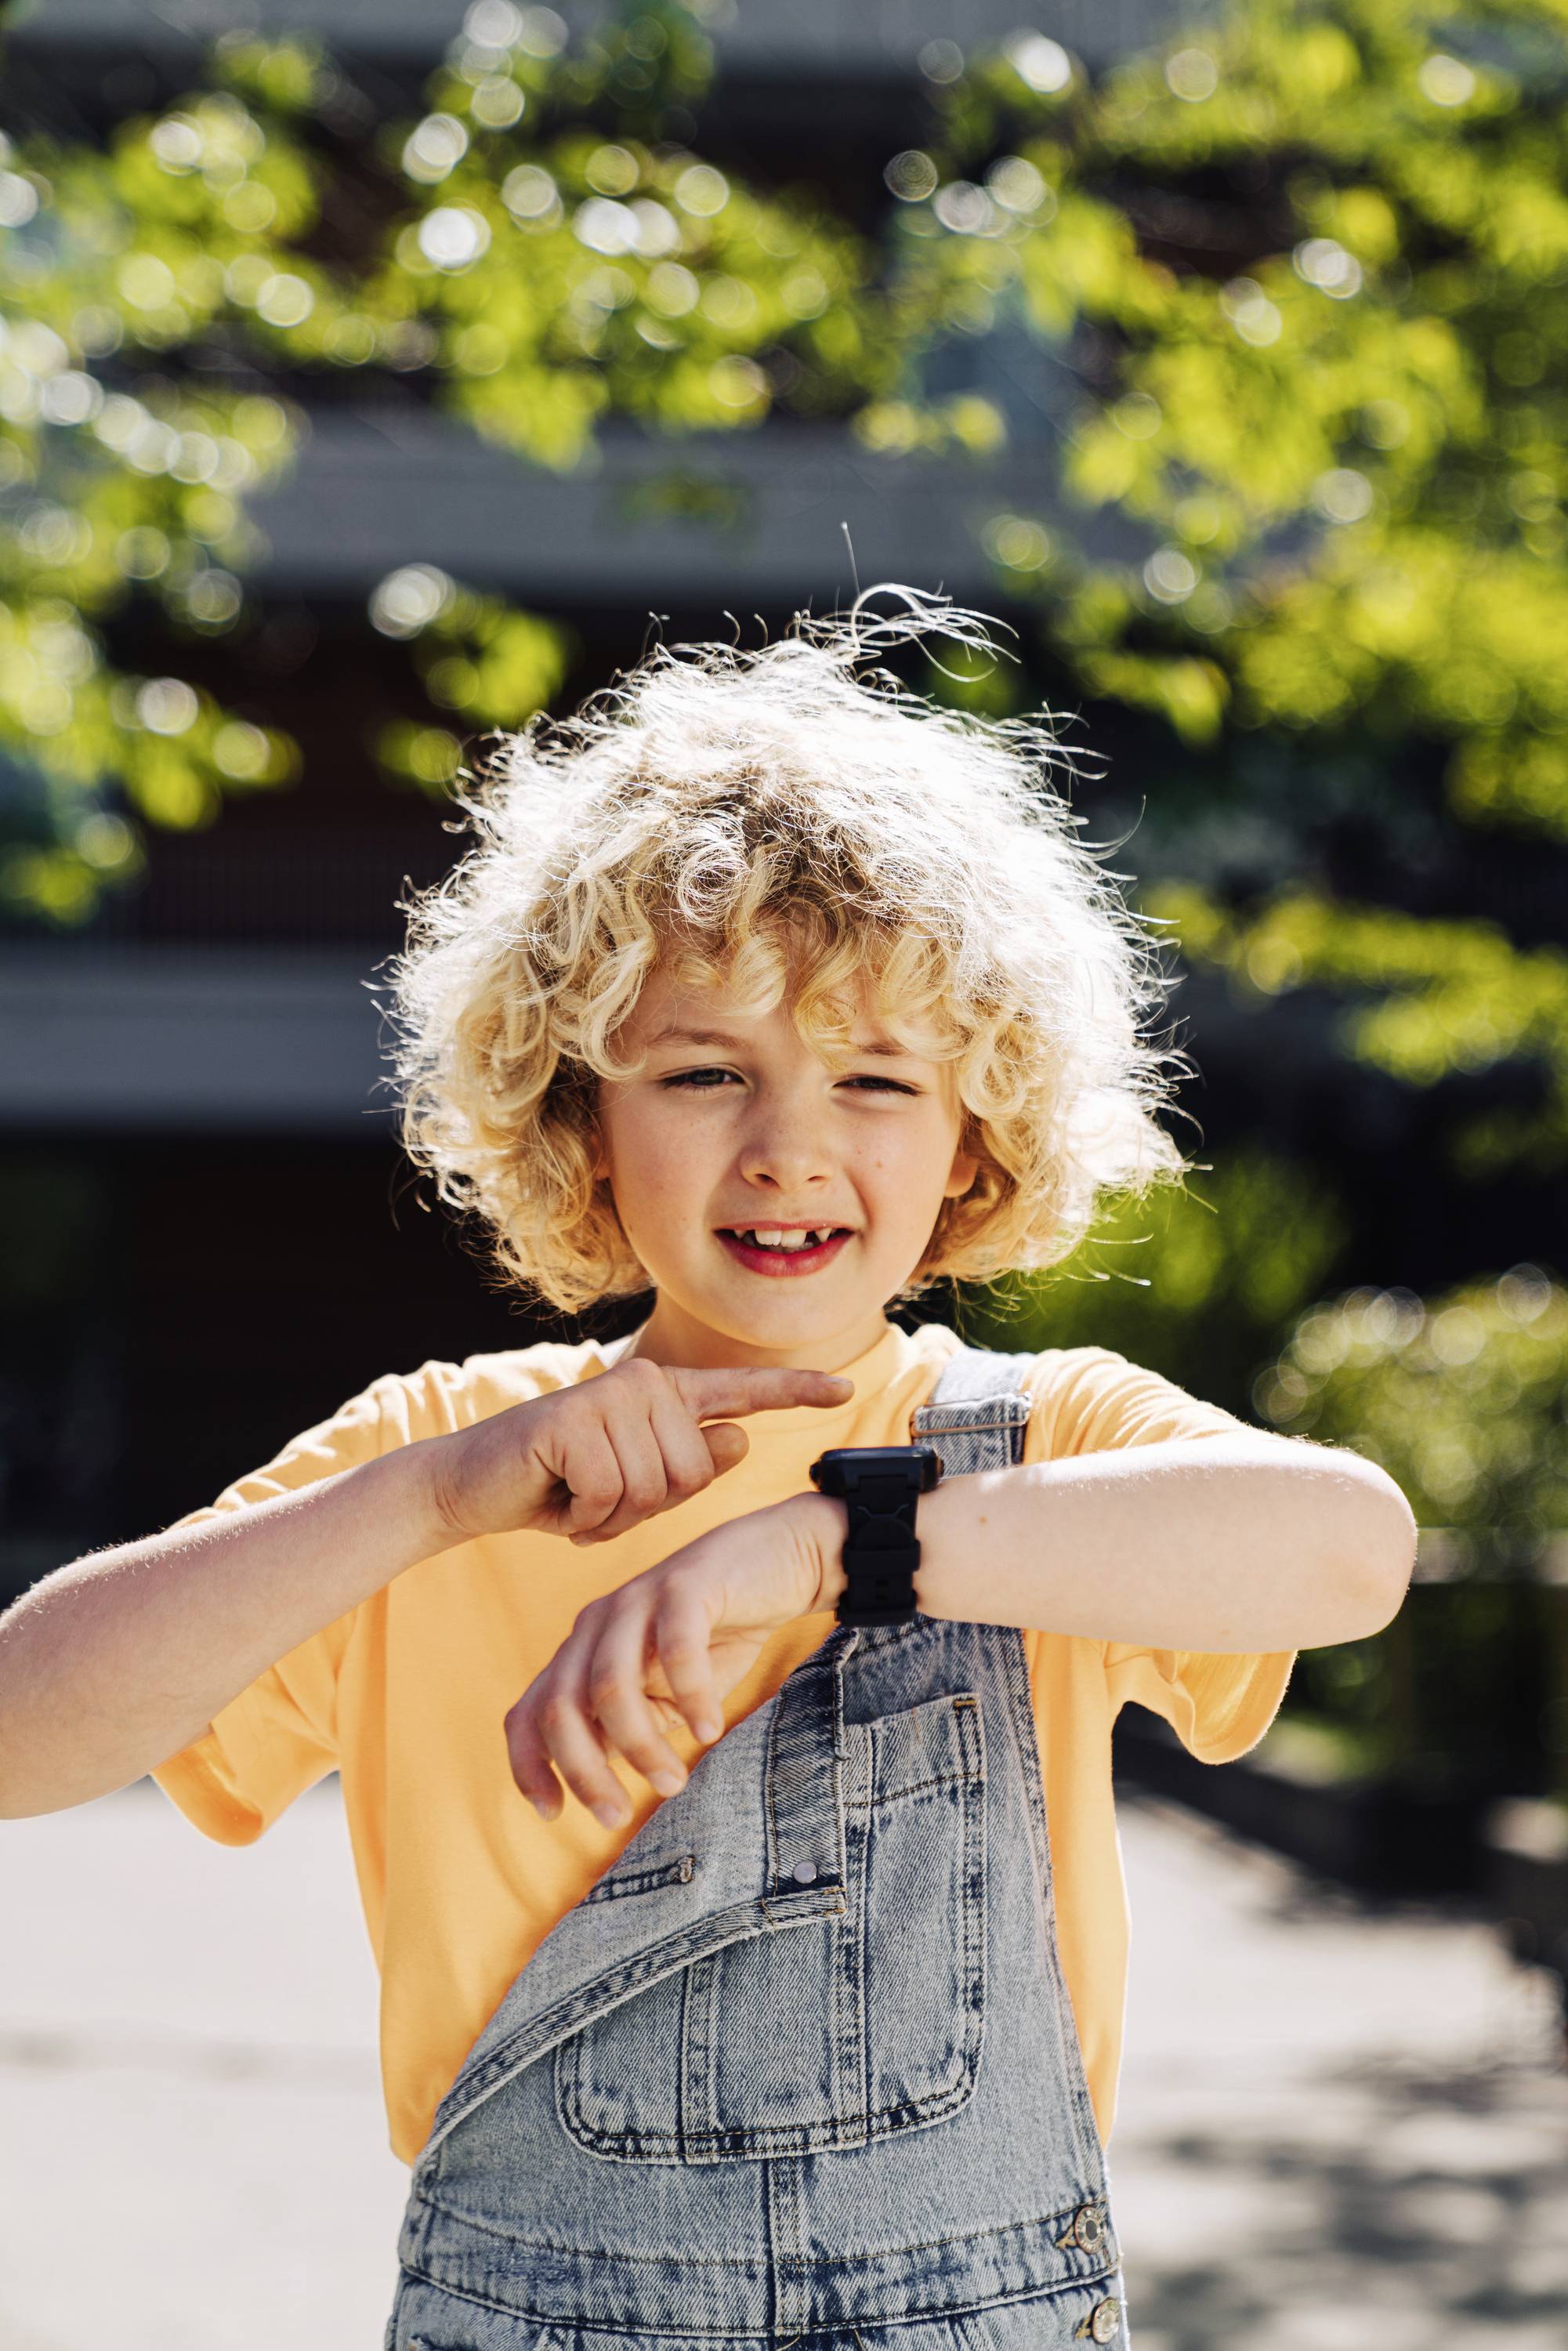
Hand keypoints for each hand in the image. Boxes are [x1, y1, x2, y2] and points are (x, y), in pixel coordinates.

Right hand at [426, 1355, 852, 1546]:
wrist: (474, 1487)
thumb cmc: (561, 1489)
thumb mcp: (635, 1487)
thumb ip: (690, 1467)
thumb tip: (741, 1438)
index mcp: (664, 1395)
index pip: (742, 1393)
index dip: (796, 1393)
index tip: (846, 1389)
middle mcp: (643, 1383)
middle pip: (694, 1474)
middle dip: (647, 1509)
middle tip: (598, 1501)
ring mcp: (609, 1396)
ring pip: (656, 1489)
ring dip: (613, 1517)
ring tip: (577, 1498)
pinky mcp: (575, 1421)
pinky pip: (615, 1495)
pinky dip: (586, 1517)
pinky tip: (559, 1500)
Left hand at [504, 1493, 844, 1827]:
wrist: (779, 1561)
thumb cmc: (716, 1637)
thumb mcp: (662, 1696)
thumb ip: (623, 1728)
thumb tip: (593, 1774)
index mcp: (580, 1652)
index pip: (528, 1713)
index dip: (528, 1767)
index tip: (551, 1814)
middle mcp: (595, 1624)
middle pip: (560, 1707)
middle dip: (584, 1772)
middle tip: (618, 1816)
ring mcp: (635, 1600)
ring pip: (610, 1686)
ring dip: (639, 1747)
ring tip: (673, 1782)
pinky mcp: (683, 1584)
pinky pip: (675, 1651)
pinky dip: (690, 1698)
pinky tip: (710, 1730)